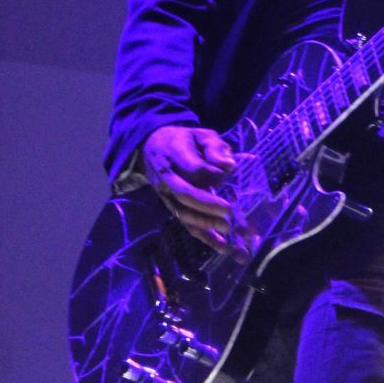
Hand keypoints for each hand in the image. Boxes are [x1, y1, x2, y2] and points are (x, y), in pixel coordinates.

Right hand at [142, 124, 235, 246]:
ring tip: (231, 233)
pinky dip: (205, 237)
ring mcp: (167, 196)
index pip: (192, 168)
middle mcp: (167, 178)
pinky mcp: (172, 208)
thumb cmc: (184, 141)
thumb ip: (214, 147)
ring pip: (184, 214)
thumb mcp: (200, 135)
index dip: (210, 173)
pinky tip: (225, 247)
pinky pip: (187, 224)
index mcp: (174, 154)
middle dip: (208, 206)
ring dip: (208, 226)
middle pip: (185, 194)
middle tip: (230, 213)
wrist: (152, 148)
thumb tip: (229, 166)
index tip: (229, 173)